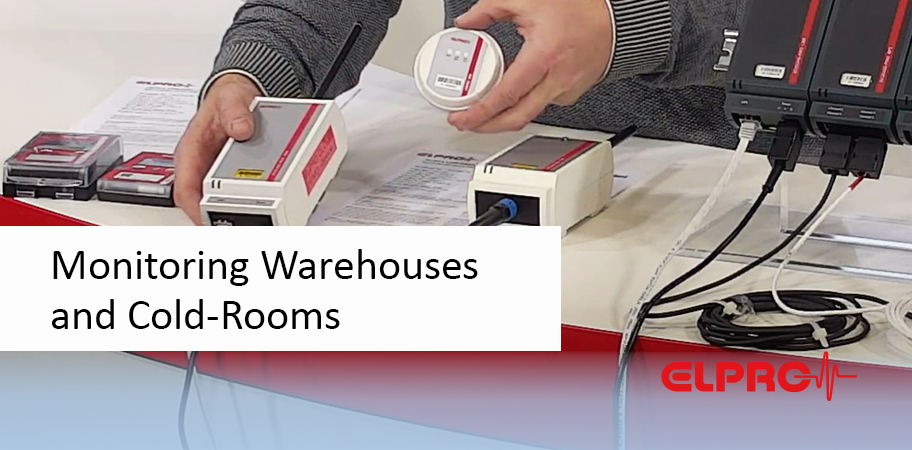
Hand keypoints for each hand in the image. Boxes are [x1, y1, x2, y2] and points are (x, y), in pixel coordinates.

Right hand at [174, 74, 260, 224]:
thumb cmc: (227, 99)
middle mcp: (200, 166)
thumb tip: (241, 128)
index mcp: (191, 151)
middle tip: (238, 226)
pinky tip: (263, 210)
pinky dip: (246, 204)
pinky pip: (234, 194)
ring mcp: (214, 173)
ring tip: (252, 223)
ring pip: (217, 201)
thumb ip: (235, 113)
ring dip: (232, 214)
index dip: (194, 208)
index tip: (208, 220)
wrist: (237, 95)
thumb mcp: (230, 100)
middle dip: (217, 217)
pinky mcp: (229, 175)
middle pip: (201, 202)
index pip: (185, 188)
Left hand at [448, 0, 613, 132]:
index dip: (480, 112)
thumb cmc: (580, 12)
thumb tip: (468, 20)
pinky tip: (513, 93)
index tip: (462, 118)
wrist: (615, 23)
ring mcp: (564, 91)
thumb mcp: (529, 0)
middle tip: (467, 123)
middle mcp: (555, 80)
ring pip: (528, 114)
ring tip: (485, 108)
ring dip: (504, 115)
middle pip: (516, 118)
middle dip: (487, 126)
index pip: (506, 95)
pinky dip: (524, 102)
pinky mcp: (569, 95)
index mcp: (543, 57)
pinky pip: (541, 104)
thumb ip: (492, 8)